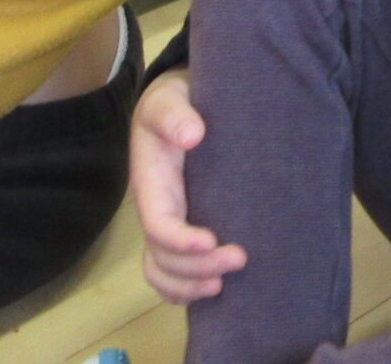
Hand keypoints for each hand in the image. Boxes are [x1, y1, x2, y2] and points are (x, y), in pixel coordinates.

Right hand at [131, 71, 244, 302]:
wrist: (178, 103)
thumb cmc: (174, 100)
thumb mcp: (168, 99)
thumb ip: (174, 115)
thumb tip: (192, 134)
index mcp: (151, 184)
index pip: (158, 224)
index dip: (181, 240)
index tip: (212, 240)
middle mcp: (156, 208)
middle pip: (163, 256)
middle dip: (197, 267)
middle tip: (240, 258)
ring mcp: (166, 220)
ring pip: (163, 270)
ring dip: (189, 285)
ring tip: (223, 286)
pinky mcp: (181, 225)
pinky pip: (171, 270)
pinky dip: (184, 289)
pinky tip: (212, 290)